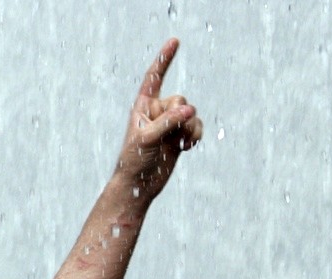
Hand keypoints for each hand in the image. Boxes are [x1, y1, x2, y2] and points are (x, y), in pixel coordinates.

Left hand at [116, 39, 202, 200]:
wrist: (139, 185)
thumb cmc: (134, 161)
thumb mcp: (147, 139)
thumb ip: (167, 122)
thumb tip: (189, 110)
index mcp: (142, 107)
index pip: (154, 77)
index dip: (164, 59)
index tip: (175, 41)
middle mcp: (156, 112)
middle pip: (180, 99)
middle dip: (181, 115)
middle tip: (172, 133)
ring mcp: (169, 124)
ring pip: (191, 113)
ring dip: (191, 127)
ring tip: (182, 143)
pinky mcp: (178, 136)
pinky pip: (196, 126)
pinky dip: (196, 134)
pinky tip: (188, 147)